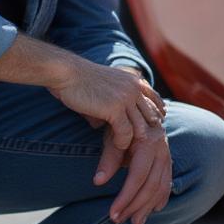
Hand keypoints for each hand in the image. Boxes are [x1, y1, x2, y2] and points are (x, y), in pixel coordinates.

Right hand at [49, 55, 164, 152]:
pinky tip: (118, 146)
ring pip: (140, 126)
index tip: (153, 127)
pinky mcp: (115, 108)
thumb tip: (103, 124)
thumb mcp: (106, 86)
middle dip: (148, 131)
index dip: (156, 114)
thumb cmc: (80, 81)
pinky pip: (126, 132)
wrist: (67, 73)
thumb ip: (115, 102)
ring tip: (130, 150)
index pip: (154, 99)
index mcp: (134, 80)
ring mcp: (126, 98)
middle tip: (144, 146)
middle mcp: (134, 88)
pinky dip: (123, 142)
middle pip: (150, 115)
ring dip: (135, 140)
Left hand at [94, 122, 172, 223]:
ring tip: (135, 222)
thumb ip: (108, 160)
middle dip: (134, 206)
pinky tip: (155, 209)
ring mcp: (167, 154)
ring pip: (161, 186)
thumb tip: (98, 182)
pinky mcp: (168, 158)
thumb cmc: (120, 122)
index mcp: (148, 142)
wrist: (136, 107)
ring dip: (147, 206)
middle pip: (151, 185)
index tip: (112, 214)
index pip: (138, 176)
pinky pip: (167, 181)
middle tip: (118, 221)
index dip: (126, 197)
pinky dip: (161, 196)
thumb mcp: (112, 137)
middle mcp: (162, 149)